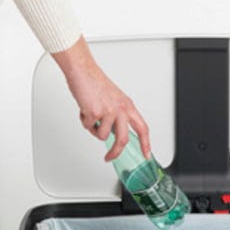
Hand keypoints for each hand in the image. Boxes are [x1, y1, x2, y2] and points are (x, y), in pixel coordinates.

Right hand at [51, 37, 151, 161]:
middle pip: (123, 140)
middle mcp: (121, 109)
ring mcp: (109, 111)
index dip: (146, 143)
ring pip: (102, 136)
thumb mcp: (115, 100)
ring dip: (94, 130)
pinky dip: (84, 121)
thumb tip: (115, 133)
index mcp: (128, 106)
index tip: (147, 154)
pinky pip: (89, 127)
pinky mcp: (95, 112)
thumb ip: (118, 116)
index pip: (142, 128)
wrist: (83, 71)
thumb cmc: (96, 84)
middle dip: (115, 152)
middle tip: (109, 157)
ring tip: (91, 115)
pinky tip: (84, 109)